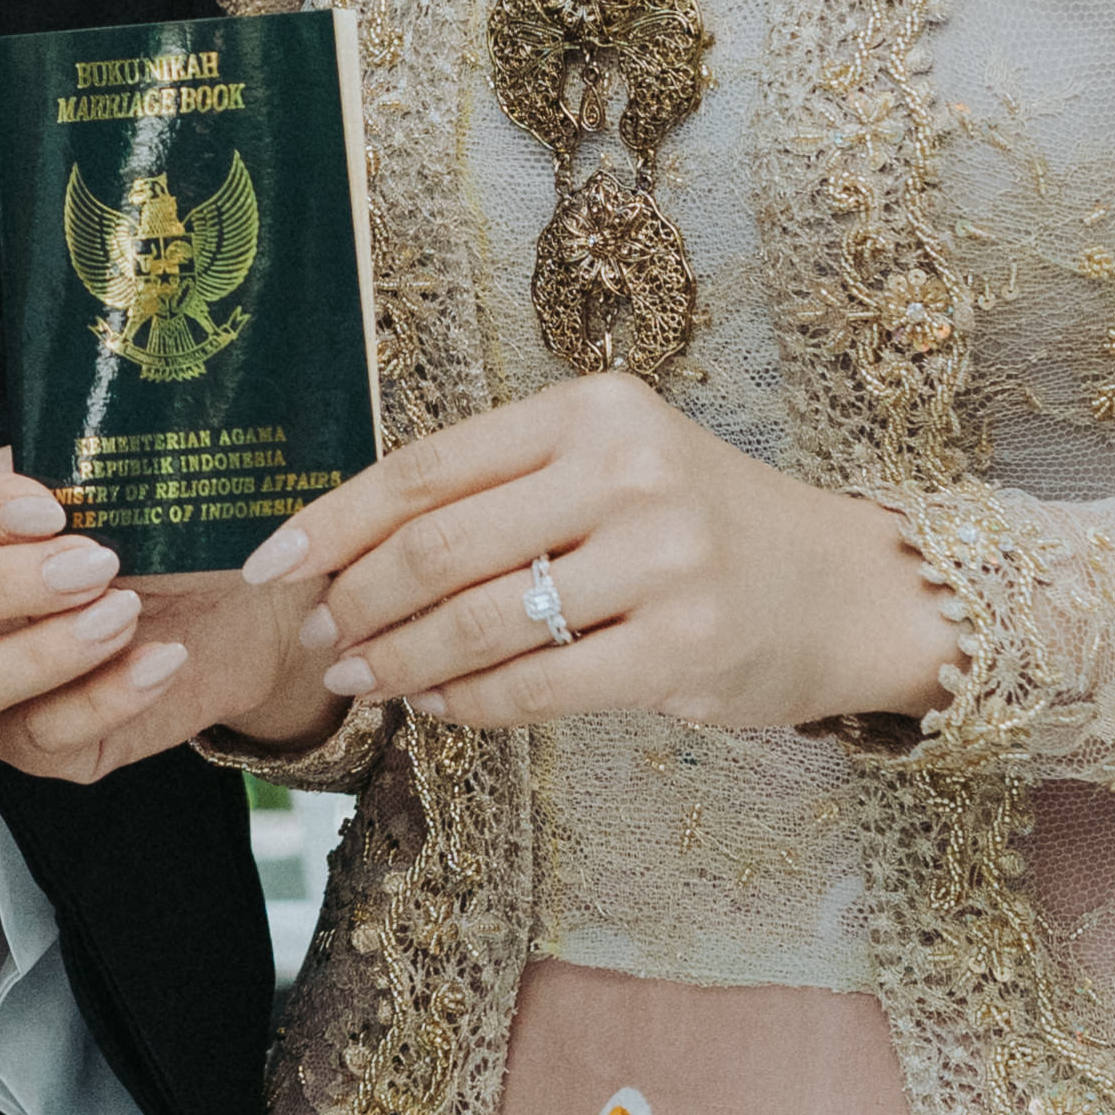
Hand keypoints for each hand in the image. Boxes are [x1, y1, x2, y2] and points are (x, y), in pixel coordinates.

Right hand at [0, 449, 343, 783]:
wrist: (244, 597)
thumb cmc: (171, 521)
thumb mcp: (127, 475)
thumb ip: (85, 461)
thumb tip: (79, 462)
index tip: (50, 507)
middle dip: (5, 583)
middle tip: (99, 562)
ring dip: (50, 649)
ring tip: (128, 612)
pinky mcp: (37, 744)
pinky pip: (43, 737)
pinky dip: (106, 698)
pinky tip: (164, 659)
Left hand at [244, 371, 951, 738]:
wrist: (844, 585)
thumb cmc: (697, 522)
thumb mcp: (607, 464)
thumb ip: (498, 489)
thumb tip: (349, 547)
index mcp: (589, 410)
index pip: (425, 465)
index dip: (333, 521)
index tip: (271, 565)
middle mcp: (625, 471)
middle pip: (439, 545)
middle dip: (356, 600)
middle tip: (317, 637)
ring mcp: (660, 561)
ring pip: (480, 622)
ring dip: (400, 660)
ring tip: (360, 678)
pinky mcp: (682, 649)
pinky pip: (537, 686)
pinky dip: (469, 702)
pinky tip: (438, 704)